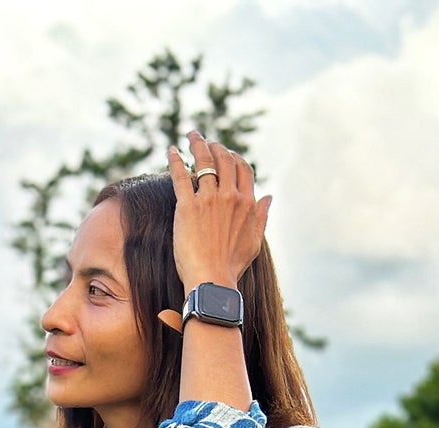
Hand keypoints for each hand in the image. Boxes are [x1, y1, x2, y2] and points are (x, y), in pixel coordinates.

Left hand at [157, 130, 270, 331]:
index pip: (242, 169)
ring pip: (203, 162)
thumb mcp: (253, 242)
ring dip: (197, 145)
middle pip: (223, 160)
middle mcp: (230, 196)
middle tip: (205, 140)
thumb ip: (261, 217)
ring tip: (191, 136)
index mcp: (247, 203)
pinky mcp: (188, 207)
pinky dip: (175, 160)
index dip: (234, 157)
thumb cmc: (232, 267)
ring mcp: (209, 200)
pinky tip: (170, 151)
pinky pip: (180, 176)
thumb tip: (268, 197)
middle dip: (215, 146)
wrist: (212, 281)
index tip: (225, 153)